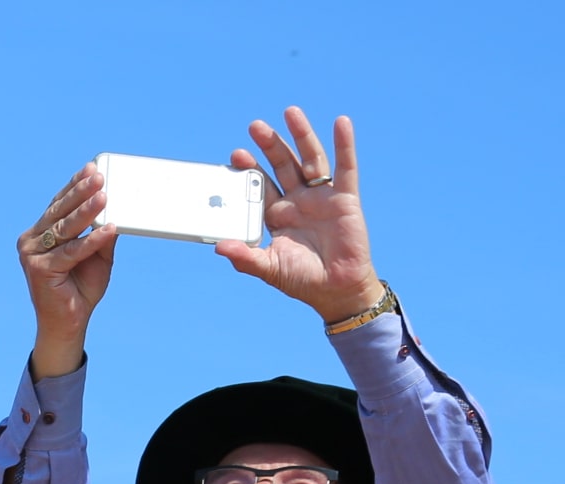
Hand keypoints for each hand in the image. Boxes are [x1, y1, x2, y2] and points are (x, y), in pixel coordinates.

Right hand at [18, 162, 117, 378]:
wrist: (68, 324)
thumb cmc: (80, 289)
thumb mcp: (97, 256)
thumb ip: (102, 234)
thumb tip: (116, 211)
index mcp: (41, 233)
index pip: (59, 204)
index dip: (75, 185)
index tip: (91, 168)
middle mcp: (32, 240)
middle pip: (60, 211)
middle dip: (81, 192)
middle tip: (99, 175)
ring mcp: (32, 254)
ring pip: (65, 228)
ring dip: (86, 211)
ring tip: (104, 196)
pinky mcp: (39, 268)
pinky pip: (71, 251)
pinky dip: (91, 241)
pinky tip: (107, 229)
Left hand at [215, 108, 384, 325]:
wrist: (337, 290)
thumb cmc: (302, 280)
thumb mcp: (269, 268)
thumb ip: (245, 257)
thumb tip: (218, 246)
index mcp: (276, 215)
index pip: (261, 185)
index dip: (250, 169)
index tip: (236, 155)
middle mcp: (297, 200)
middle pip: (282, 165)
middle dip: (269, 145)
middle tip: (255, 127)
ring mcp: (321, 196)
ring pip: (309, 158)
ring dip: (300, 135)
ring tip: (290, 113)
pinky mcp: (345, 197)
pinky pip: (345, 167)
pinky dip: (344, 145)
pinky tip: (341, 123)